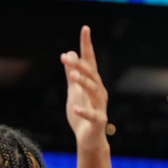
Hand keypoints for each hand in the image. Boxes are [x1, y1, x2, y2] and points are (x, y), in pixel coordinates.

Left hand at [61, 26, 109, 151]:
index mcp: (92, 83)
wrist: (89, 139)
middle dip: (80, 65)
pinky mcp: (98, 121)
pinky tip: (75, 106)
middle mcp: (99, 92)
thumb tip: (68, 53)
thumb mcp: (73, 91)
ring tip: (73, 76)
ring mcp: (100, 107)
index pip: (90, 61)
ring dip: (84, 83)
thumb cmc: (82, 114)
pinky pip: (92, 115)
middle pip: (91, 75)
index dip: (87, 45)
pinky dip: (84, 110)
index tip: (85, 28)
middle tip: (67, 57)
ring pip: (94, 92)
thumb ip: (71, 73)